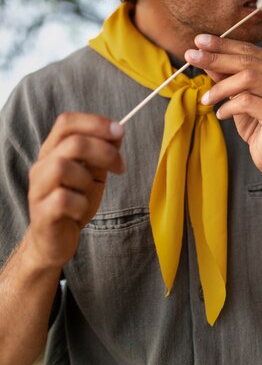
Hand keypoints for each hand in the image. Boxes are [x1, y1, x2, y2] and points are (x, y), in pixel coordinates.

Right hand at [27, 112, 124, 269]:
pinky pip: (62, 199)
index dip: (95, 122)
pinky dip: (80, 203)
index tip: (119, 131)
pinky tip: (81, 210)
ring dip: (87, 179)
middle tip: (120, 166)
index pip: (67, 122)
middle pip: (72, 142)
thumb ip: (102, 153)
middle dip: (104, 151)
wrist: (55, 241)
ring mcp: (38, 189)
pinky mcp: (41, 213)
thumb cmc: (74, 202)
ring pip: (62, 166)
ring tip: (90, 193)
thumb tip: (118, 131)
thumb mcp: (93, 174)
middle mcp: (41, 165)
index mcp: (53, 151)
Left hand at [185, 34, 261, 177]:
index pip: (249, 50)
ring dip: (220, 87)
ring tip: (206, 99)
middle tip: (191, 56)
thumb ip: (225, 75)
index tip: (198, 41)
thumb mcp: (236, 95)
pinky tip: (221, 114)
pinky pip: (248, 102)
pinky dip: (228, 107)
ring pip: (248, 78)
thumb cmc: (256, 124)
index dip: (223, 44)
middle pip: (247, 61)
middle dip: (216, 57)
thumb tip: (203, 54)